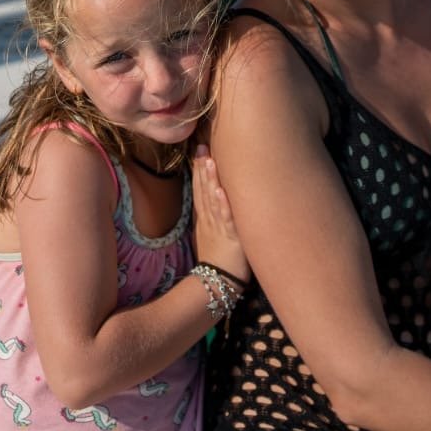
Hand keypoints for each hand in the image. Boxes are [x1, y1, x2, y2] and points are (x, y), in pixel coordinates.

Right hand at [191, 145, 249, 284]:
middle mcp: (210, 219)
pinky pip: (227, 220)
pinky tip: (223, 193)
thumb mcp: (209, 232)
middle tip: (201, 147)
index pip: (200, 189)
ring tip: (209, 162)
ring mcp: (219, 228)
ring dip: (211, 181)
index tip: (199, 150)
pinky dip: (224, 206)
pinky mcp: (231, 238)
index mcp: (206, 217)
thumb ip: (210, 213)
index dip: (198, 170)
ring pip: (213, 201)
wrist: (217, 283)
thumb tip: (213, 194)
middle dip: (203, 169)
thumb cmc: (217, 257)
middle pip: (204, 190)